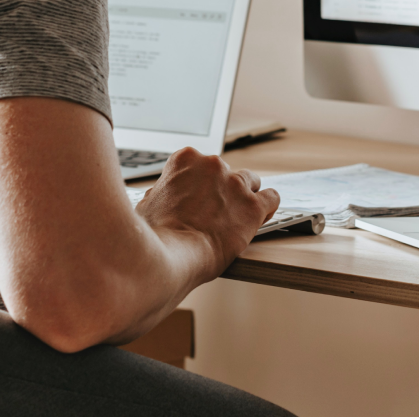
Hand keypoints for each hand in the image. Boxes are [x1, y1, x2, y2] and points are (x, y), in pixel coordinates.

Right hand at [134, 147, 280, 276]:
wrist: (167, 258)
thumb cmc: (152, 235)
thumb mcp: (146, 203)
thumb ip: (162, 193)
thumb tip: (164, 195)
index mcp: (185, 160)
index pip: (199, 164)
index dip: (199, 184)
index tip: (198, 198)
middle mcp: (212, 165)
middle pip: (225, 172)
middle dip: (221, 190)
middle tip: (214, 212)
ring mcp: (235, 184)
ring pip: (251, 181)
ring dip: (245, 196)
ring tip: (239, 214)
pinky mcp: (253, 206)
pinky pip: (272, 198)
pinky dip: (268, 206)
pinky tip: (263, 215)